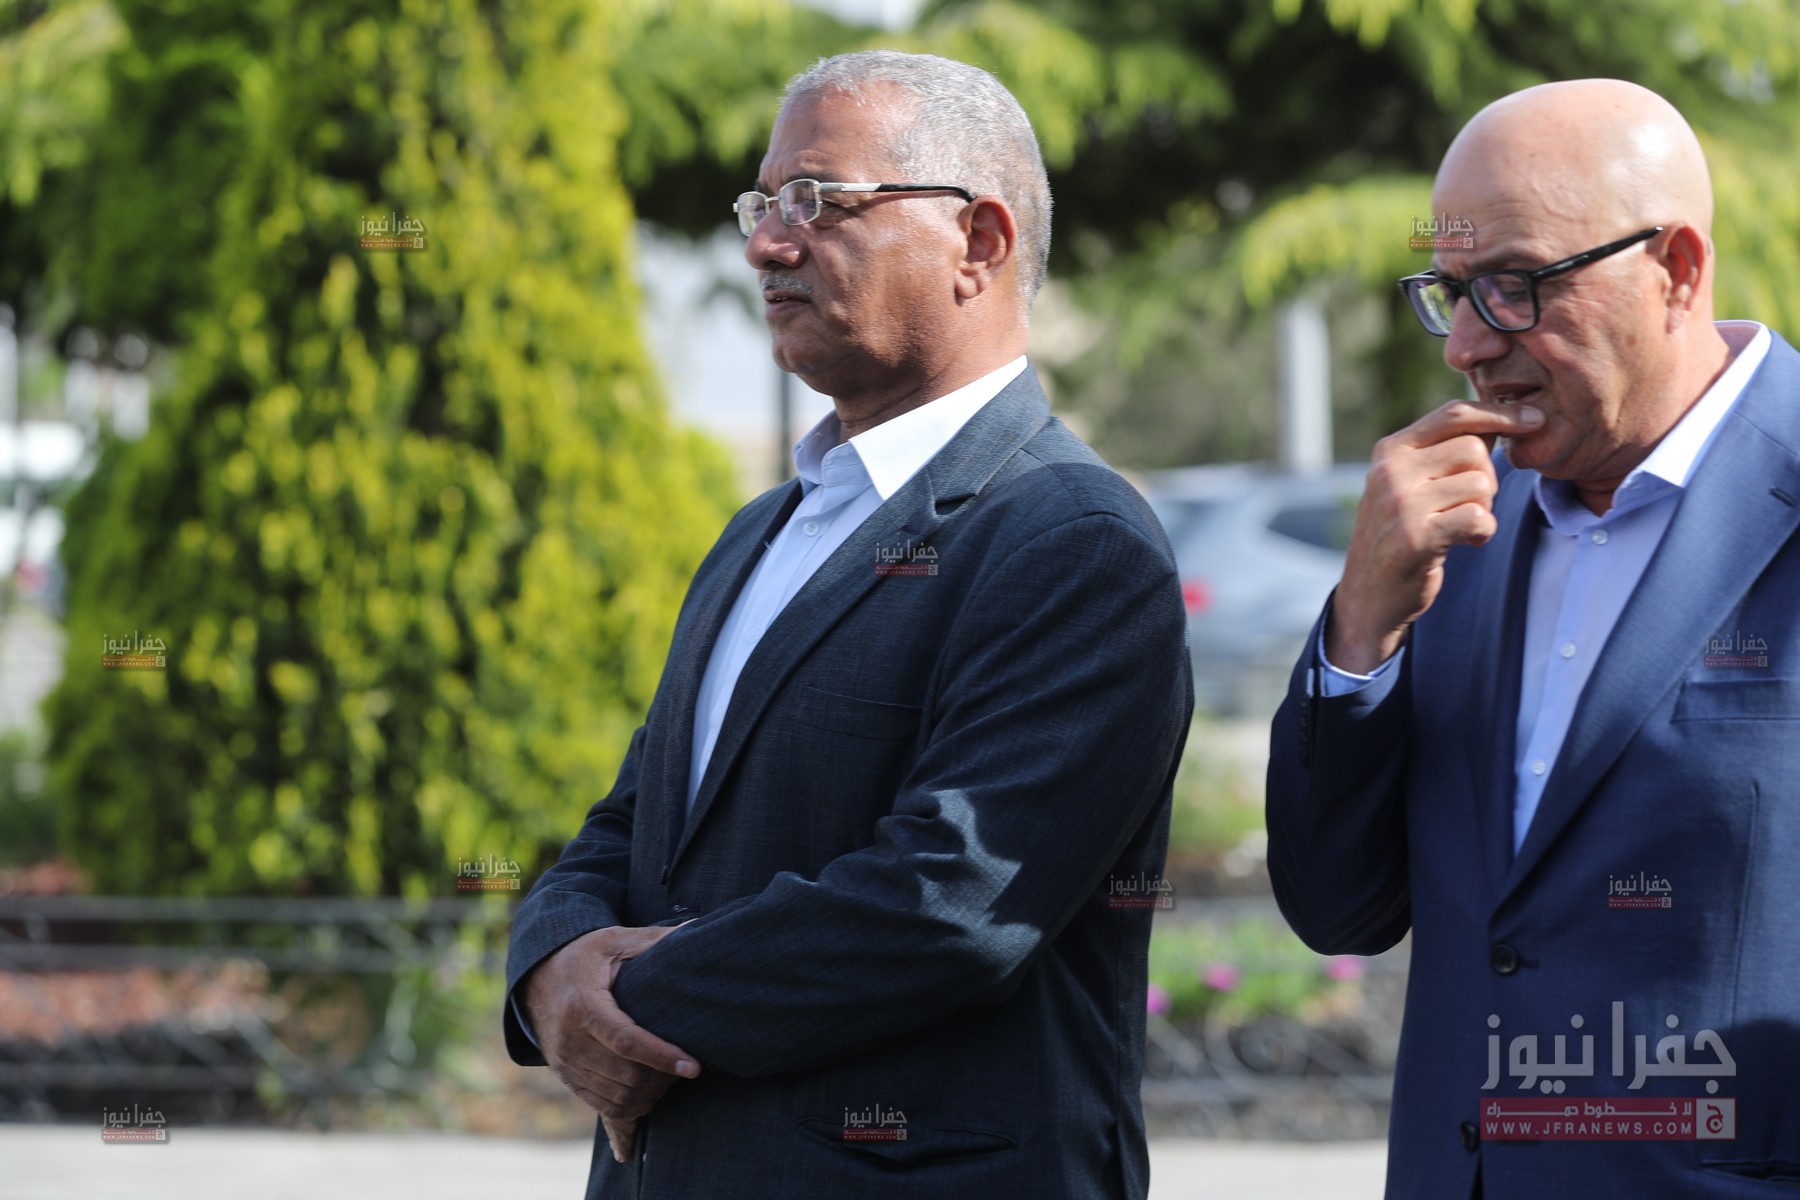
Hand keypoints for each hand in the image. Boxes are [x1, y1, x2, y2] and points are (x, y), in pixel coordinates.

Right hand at [521, 925, 699, 1161]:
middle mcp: (569, 1040)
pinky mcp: (565, 1076)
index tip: (693, 1066)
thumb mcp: (614, 940)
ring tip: (673, 1079)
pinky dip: (631, 1107)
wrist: (536, 977)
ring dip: (651, 1095)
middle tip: (688, 1068)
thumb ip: (654, 939)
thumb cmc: (584, 956)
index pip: (626, 1041)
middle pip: (625, 1075)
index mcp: (583, 1005)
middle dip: (663, 1078)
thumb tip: (696, 929)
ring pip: (616, 1097)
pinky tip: (652, 1093)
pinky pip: (601, 1105)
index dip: (662, 1056)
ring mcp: (564, 1062)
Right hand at [1328, 399, 1544, 672]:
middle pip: (1473, 448)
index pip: (1454, 414)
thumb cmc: (1400, 535)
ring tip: (1464, 526)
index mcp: (1390, 450)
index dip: (1500, 413)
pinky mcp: (1416, 537)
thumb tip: (1499, 419)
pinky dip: (1484, 531)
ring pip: (1480, 482)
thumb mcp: (1410, 483)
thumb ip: (1444, 452)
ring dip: (1485, 507)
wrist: (1369, 595)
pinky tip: (1469, 542)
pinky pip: (1478, 516)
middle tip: (1473, 504)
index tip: (1534, 419)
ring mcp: (1400, 504)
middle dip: (1488, 476)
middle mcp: (1391, 471)